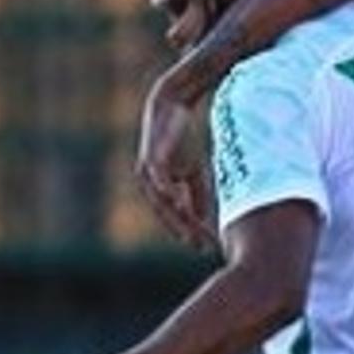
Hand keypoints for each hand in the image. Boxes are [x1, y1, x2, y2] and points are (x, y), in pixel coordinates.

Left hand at [137, 74, 220, 251]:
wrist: (172, 106)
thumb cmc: (181, 139)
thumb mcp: (193, 171)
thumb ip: (196, 196)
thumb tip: (201, 221)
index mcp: (159, 191)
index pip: (174, 218)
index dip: (189, 233)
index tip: (204, 247)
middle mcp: (149, 185)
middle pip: (168, 215)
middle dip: (184, 231)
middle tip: (200, 245)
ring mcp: (148, 172)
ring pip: (163, 202)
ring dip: (178, 218)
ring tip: (193, 232)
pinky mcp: (151, 158)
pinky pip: (160, 180)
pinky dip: (169, 193)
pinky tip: (180, 204)